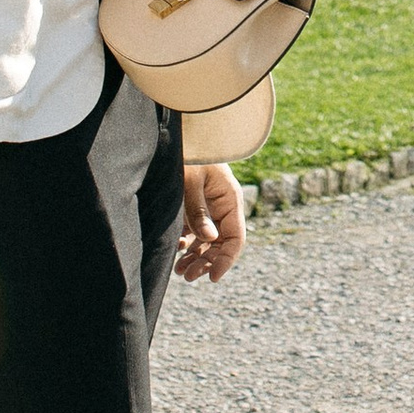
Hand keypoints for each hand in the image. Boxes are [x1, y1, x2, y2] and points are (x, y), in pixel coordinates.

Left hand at [176, 162, 245, 285]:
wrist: (178, 134)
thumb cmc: (187, 154)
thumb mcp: (190, 181)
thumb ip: (198, 210)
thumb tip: (209, 240)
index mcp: (230, 199)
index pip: (236, 239)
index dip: (226, 261)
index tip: (212, 278)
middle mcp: (223, 206)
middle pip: (222, 244)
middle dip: (207, 262)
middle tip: (187, 276)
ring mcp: (210, 207)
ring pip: (208, 241)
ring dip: (197, 257)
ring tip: (180, 272)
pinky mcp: (195, 206)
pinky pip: (196, 231)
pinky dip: (188, 245)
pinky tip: (177, 251)